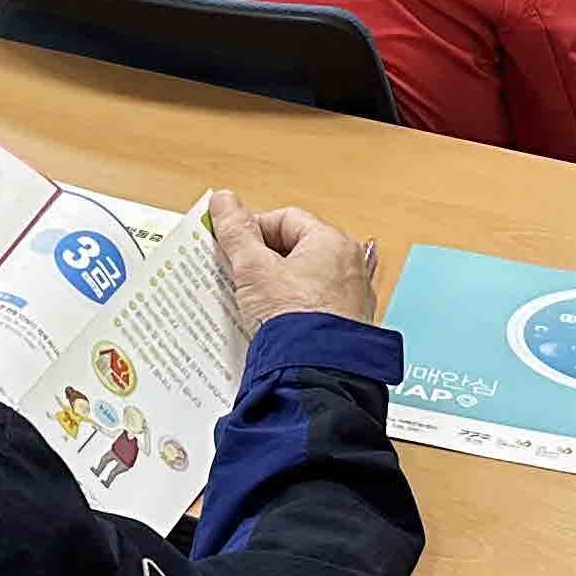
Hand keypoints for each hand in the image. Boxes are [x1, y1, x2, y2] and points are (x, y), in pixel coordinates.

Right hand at [204, 189, 379, 339]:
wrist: (315, 375)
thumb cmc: (292, 320)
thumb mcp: (254, 269)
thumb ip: (236, 232)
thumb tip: (224, 200)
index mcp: (332, 243)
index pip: (286, 219)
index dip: (254, 229)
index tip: (234, 247)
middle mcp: (350, 266)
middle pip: (296, 249)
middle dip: (264, 260)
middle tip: (240, 274)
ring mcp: (352, 298)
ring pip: (305, 279)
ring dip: (277, 286)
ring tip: (254, 302)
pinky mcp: (346, 326)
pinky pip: (314, 306)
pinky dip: (293, 309)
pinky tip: (274, 324)